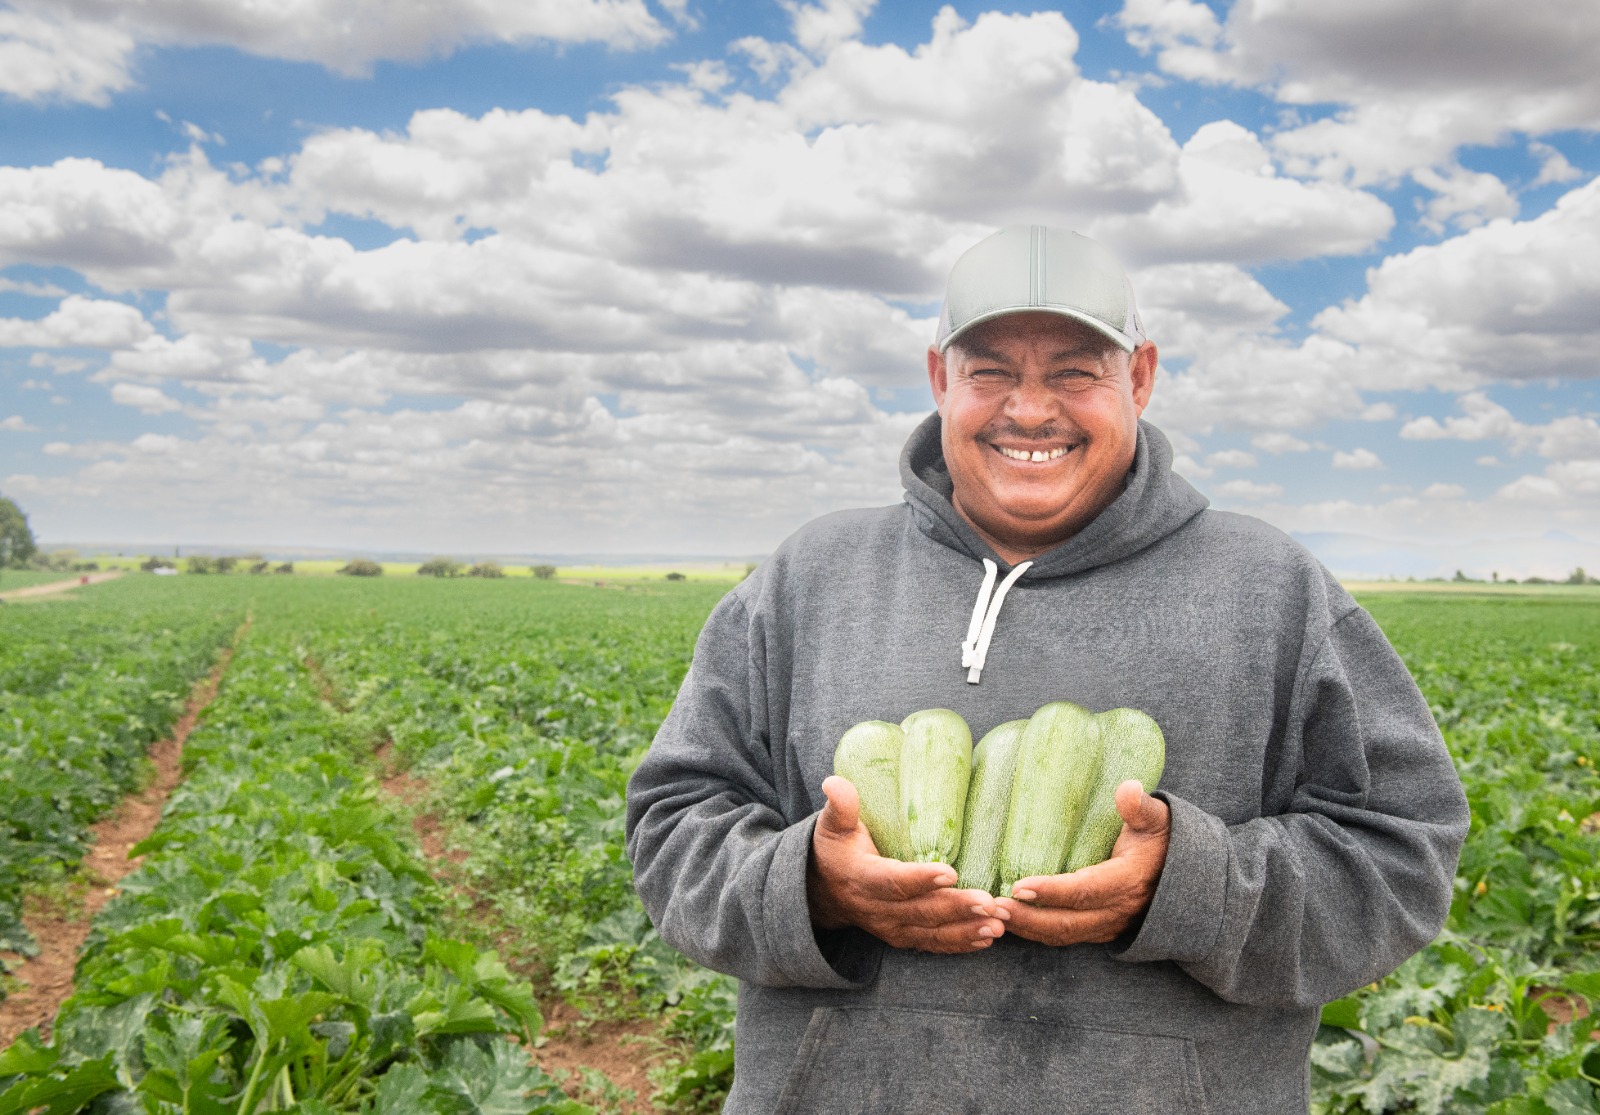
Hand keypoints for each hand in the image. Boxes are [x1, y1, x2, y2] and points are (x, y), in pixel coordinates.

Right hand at [808, 775, 1006, 953]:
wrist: (823, 892)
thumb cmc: (835, 850)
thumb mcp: (833, 826)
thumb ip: (840, 807)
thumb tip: (835, 783)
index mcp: (861, 879)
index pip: (892, 882)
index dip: (919, 879)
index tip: (949, 872)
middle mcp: (877, 909)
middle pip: (920, 911)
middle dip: (957, 909)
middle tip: (989, 904)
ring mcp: (891, 927)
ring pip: (931, 932)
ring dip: (966, 930)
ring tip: (997, 925)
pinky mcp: (903, 937)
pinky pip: (933, 944)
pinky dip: (960, 944)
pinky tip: (986, 939)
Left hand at [996, 781, 1169, 946]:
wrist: (1186, 878)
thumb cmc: (1163, 842)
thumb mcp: (1158, 820)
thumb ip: (1142, 808)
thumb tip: (1128, 789)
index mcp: (1128, 881)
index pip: (1086, 891)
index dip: (1053, 891)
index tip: (1019, 885)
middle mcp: (1117, 910)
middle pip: (1068, 922)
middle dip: (1028, 918)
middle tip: (993, 906)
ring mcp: (1108, 924)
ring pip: (1064, 934)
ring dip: (1028, 929)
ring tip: (994, 916)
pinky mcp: (1100, 930)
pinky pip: (1066, 936)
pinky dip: (1037, 933)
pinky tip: (1012, 921)